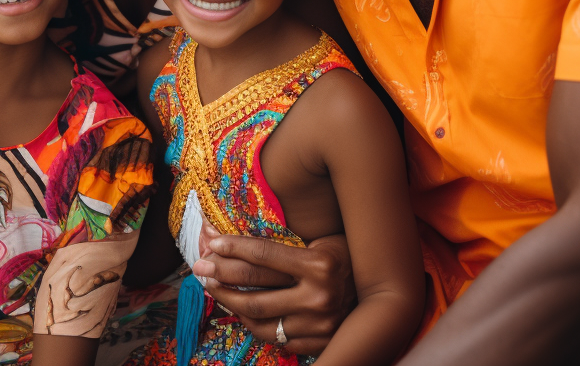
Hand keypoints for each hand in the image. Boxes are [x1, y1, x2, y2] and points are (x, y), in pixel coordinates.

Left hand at [192, 226, 355, 355]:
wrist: (380, 292)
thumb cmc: (343, 256)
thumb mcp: (320, 241)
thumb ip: (286, 246)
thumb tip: (235, 238)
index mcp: (320, 264)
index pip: (264, 255)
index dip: (233, 246)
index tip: (210, 241)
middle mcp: (319, 296)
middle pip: (256, 289)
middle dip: (221, 276)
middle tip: (199, 267)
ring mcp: (318, 324)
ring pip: (261, 317)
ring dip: (230, 303)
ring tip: (213, 289)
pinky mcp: (317, 342)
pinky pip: (275, 337)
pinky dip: (252, 324)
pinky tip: (239, 311)